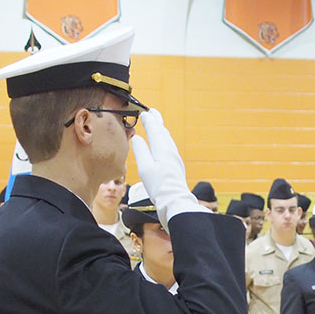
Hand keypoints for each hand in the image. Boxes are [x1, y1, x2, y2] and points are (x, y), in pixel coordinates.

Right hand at [130, 109, 207, 227]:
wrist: (175, 201)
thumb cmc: (159, 187)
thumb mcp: (145, 168)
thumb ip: (141, 151)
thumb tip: (138, 138)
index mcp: (162, 149)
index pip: (155, 130)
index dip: (149, 121)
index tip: (144, 112)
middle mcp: (170, 151)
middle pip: (163, 132)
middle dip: (157, 121)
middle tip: (153, 112)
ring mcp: (175, 158)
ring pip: (168, 139)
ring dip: (162, 130)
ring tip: (158, 124)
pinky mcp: (176, 166)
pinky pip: (170, 146)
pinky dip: (165, 140)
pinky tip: (164, 144)